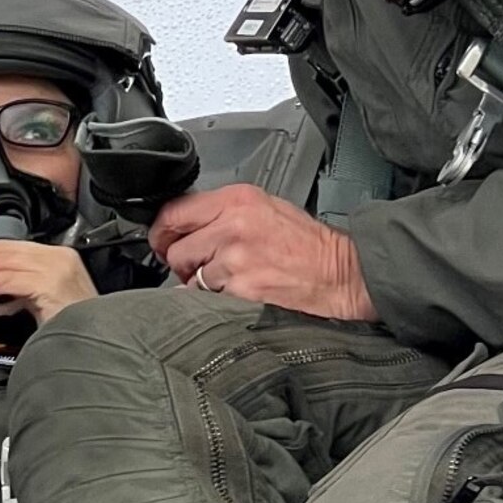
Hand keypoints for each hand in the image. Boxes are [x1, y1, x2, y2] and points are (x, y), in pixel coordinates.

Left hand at [0, 238, 97, 326]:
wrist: (97, 347)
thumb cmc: (74, 331)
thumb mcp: (43, 305)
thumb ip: (20, 294)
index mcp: (60, 258)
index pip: (11, 245)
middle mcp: (59, 257)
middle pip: (3, 251)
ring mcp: (56, 267)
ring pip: (0, 263)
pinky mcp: (50, 282)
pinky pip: (4, 280)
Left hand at [149, 183, 376, 320]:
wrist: (341, 274)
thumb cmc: (310, 245)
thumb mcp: (267, 208)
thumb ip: (225, 212)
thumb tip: (187, 226)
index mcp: (238, 200)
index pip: (175, 212)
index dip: (161, 232)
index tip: (162, 242)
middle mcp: (233, 225)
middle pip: (176, 249)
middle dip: (183, 264)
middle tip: (200, 268)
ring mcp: (236, 259)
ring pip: (189, 278)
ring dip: (201, 285)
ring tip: (230, 281)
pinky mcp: (241, 289)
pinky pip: (207, 300)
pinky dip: (216, 302)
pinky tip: (239, 294)